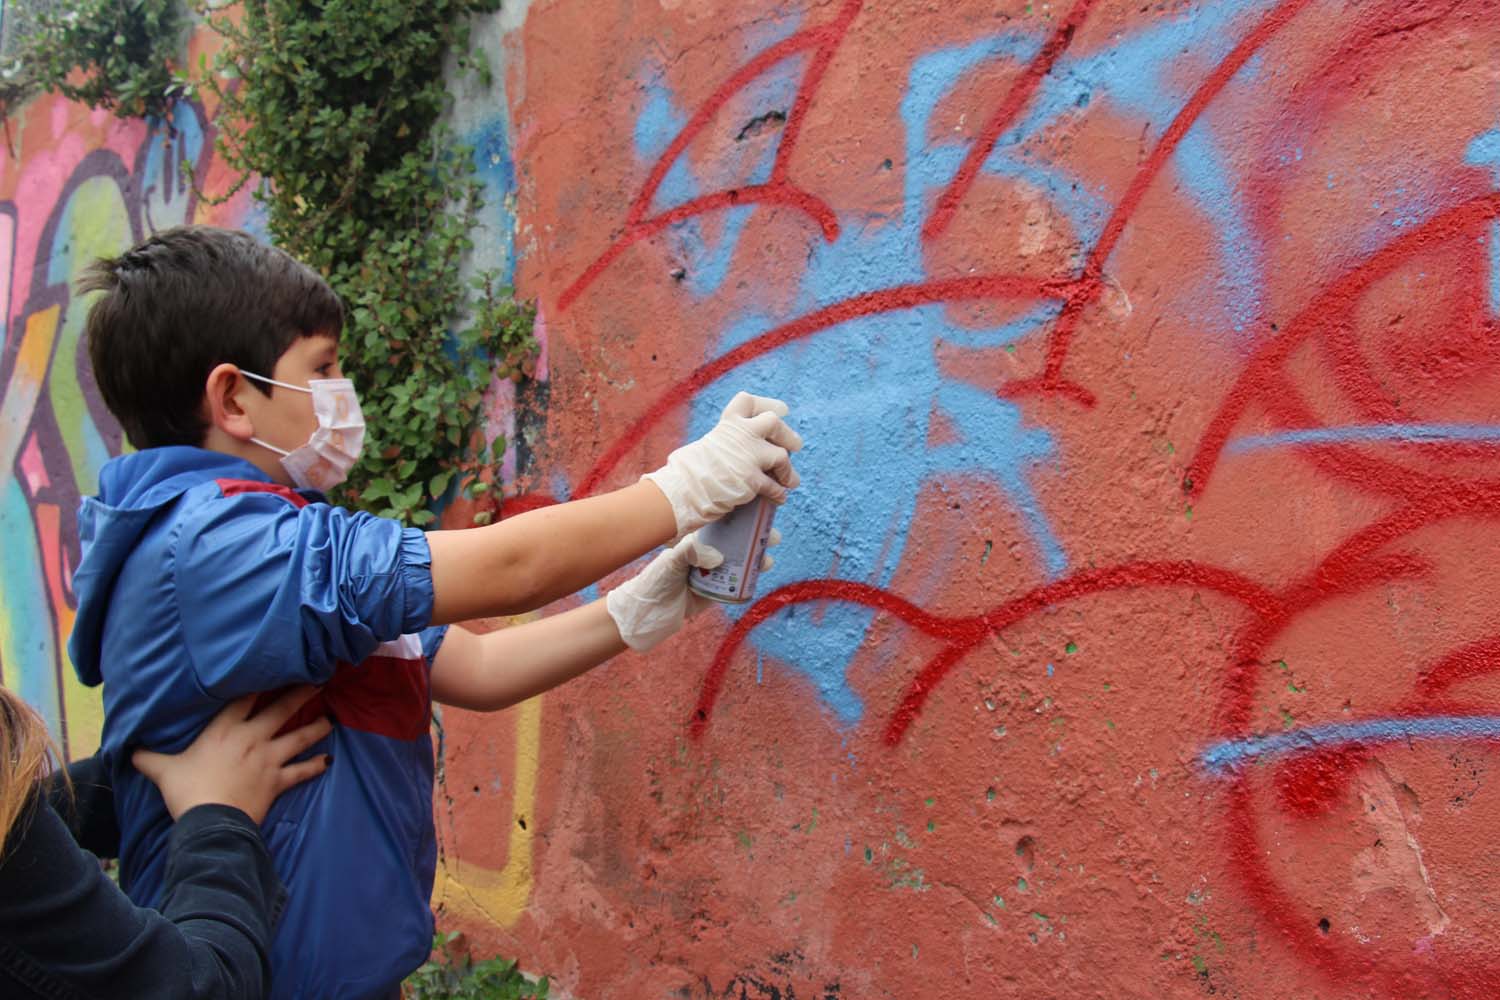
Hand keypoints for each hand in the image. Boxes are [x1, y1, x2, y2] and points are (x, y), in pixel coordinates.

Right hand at [132, 686, 332, 824]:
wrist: (210, 821)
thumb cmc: (186, 792)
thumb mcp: (162, 771)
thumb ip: (148, 758)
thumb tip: (127, 750)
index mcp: (223, 730)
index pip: (244, 699)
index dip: (261, 683)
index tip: (277, 669)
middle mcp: (251, 738)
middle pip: (280, 710)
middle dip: (300, 694)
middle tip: (318, 681)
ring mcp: (268, 759)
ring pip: (298, 737)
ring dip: (316, 727)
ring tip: (330, 719)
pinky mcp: (278, 781)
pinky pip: (301, 771)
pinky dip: (314, 766)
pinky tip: (327, 761)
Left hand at [606, 528, 779, 651]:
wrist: (650, 612)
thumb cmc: (656, 581)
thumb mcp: (671, 562)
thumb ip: (691, 553)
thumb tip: (718, 557)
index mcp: (697, 541)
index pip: (723, 525)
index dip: (742, 518)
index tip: (759, 513)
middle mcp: (708, 555)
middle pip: (738, 542)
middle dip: (757, 539)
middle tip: (772, 537)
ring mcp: (714, 573)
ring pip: (742, 562)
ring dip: (757, 559)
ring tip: (767, 560)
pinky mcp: (718, 592)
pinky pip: (738, 584)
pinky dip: (750, 579)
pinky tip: (758, 575)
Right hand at [643, 391, 802, 536]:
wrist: (681, 490)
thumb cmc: (687, 473)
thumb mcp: (706, 446)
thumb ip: (726, 444)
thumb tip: (738, 454)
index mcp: (726, 425)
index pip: (747, 401)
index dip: (766, 404)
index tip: (780, 410)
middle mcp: (740, 434)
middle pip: (773, 422)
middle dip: (786, 434)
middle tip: (795, 445)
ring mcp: (748, 456)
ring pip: (781, 455)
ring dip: (787, 470)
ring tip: (791, 481)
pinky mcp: (752, 479)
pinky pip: (775, 486)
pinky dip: (779, 493)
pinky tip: (779, 498)